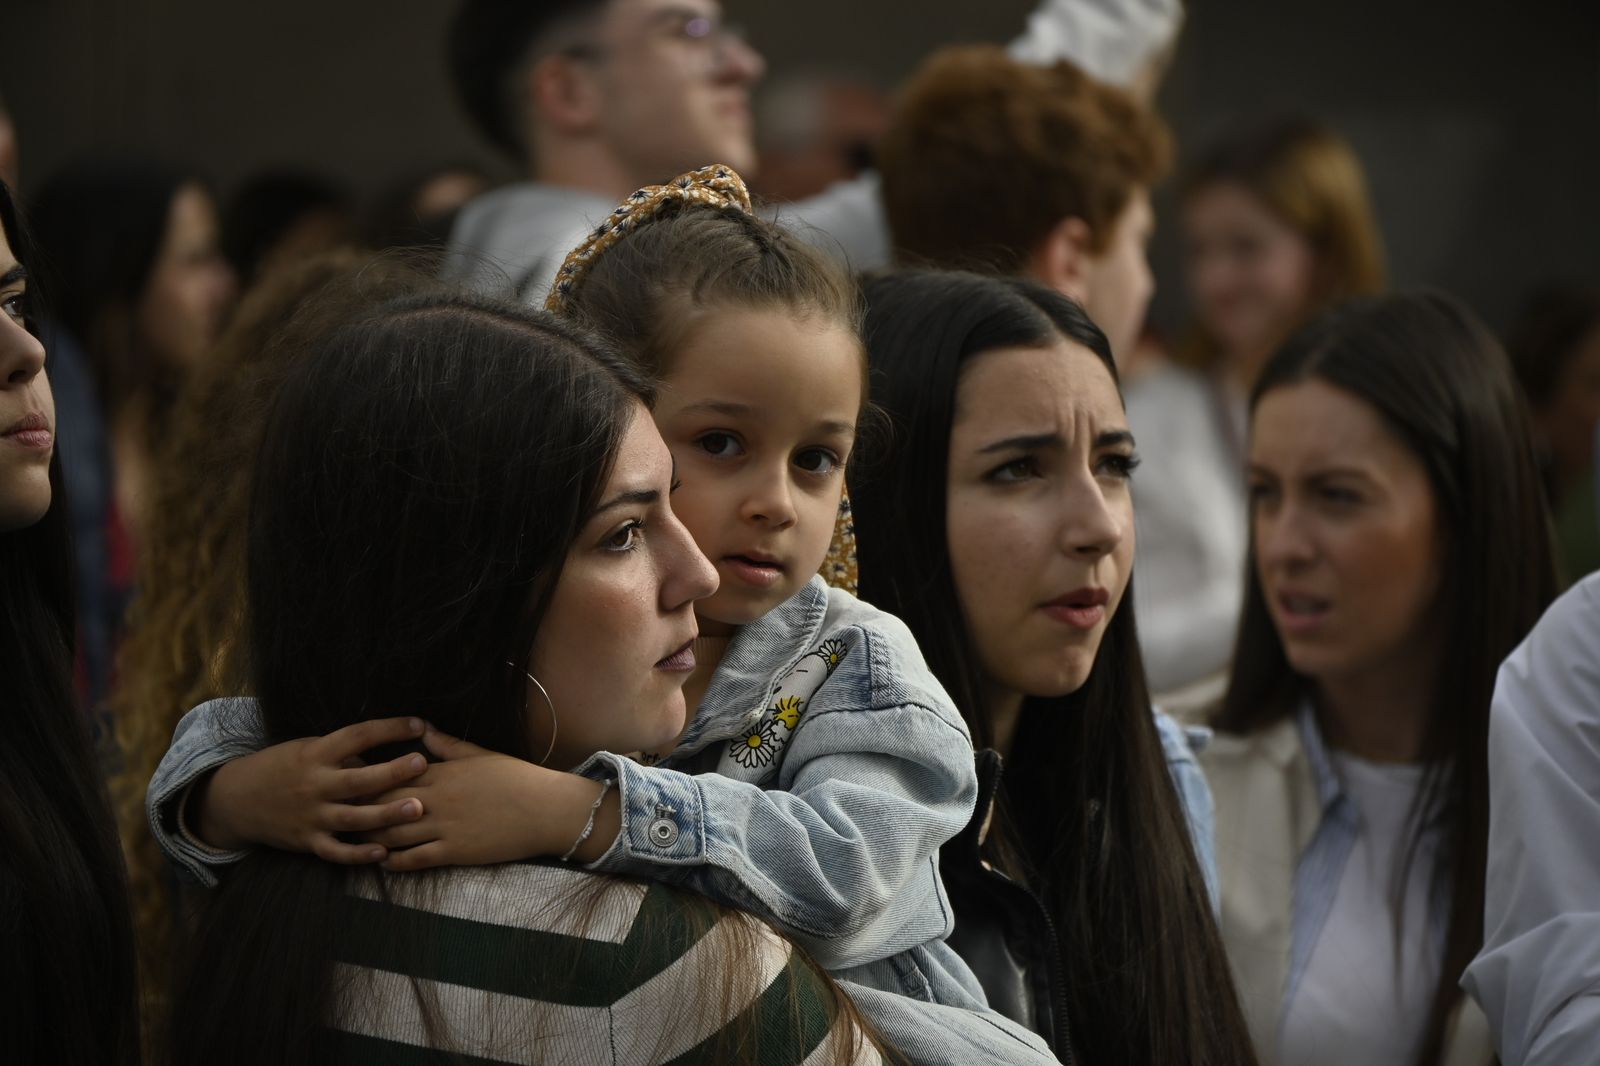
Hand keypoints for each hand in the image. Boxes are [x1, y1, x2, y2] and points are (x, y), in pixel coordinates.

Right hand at [192, 716, 430, 862]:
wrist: (237, 799)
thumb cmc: (282, 768)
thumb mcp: (307, 749)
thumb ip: (343, 755)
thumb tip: (382, 757)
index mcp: (316, 754)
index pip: (357, 736)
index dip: (388, 729)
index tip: (417, 724)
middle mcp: (314, 784)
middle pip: (359, 779)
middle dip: (392, 772)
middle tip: (422, 764)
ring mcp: (311, 815)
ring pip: (353, 818)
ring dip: (386, 814)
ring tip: (417, 809)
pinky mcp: (307, 841)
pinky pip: (336, 852)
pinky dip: (358, 854)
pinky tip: (384, 853)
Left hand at [367, 728, 618, 870]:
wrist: (545, 809)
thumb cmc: (516, 778)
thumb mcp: (480, 754)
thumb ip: (447, 746)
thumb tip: (423, 731)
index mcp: (442, 773)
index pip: (393, 775)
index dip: (368, 780)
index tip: (349, 781)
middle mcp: (437, 800)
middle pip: (385, 805)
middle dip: (360, 809)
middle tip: (338, 813)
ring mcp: (444, 827)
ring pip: (394, 834)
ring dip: (371, 838)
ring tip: (353, 840)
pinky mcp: (455, 851)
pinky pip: (415, 858)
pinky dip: (395, 862)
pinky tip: (383, 862)